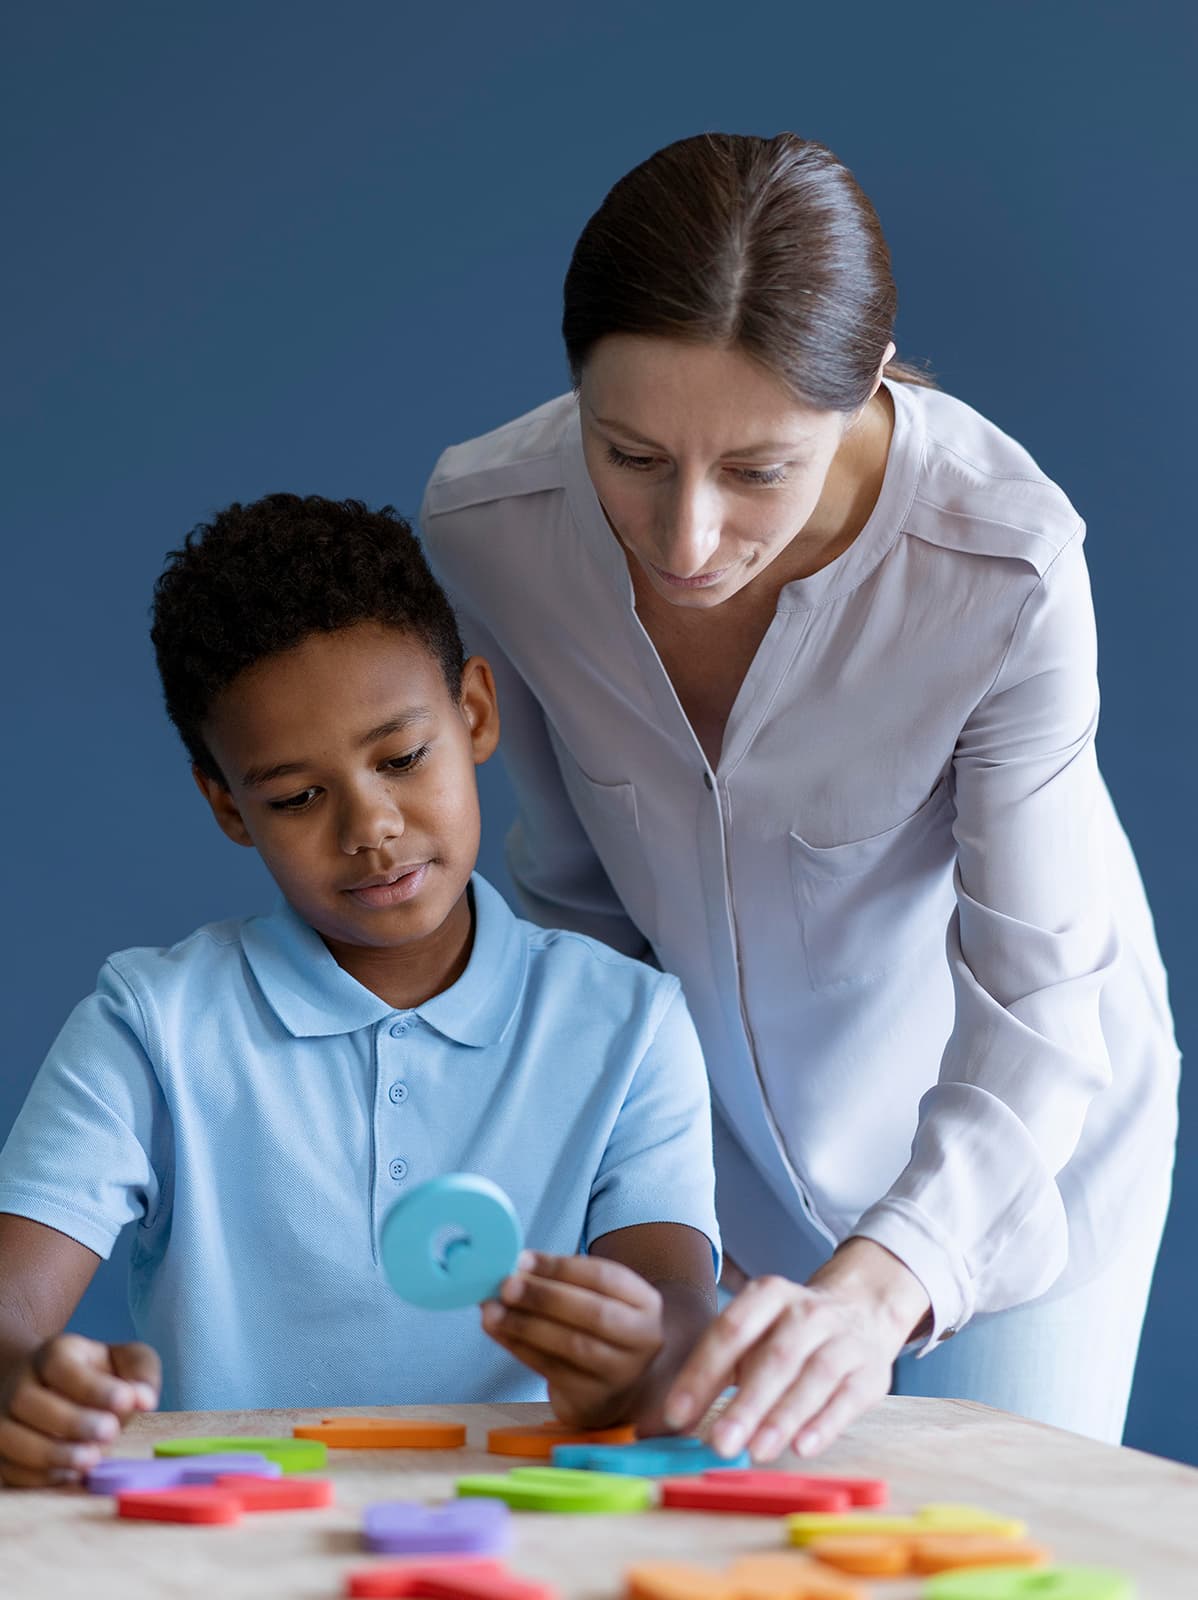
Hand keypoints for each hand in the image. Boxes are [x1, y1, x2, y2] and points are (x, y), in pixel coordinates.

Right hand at [0, 1334, 160, 1487]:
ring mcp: (3, 1419)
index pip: (60, 1364)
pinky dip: (38, 1476)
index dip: (91, 1385)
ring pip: (9, 1437)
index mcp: (53, 1354)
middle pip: (26, 1400)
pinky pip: (8, 1469)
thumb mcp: (126, 1362)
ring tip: (92, 1460)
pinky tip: (71, 1474)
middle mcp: (20, 1383)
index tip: (125, 1400)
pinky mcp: (1, 1453)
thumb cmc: (100, 1378)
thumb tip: (145, 1399)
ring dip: (51, 1453)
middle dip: (71, 1421)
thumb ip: (140, 1373)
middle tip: (110, 1433)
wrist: (59, 1393)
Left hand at [481, 1250, 664, 1427]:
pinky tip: (499, 1331)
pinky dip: (520, 1348)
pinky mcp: (594, 1399)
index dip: (561, 1267)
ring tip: (492, 1310)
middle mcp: (643, 1339)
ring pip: (572, 1345)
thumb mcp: (594, 1299)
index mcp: (645, 1303)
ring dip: (526, 1325)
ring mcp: (622, 1374)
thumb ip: (561, 1282)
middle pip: (593, 1313)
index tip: (522, 1259)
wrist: (616, 1387)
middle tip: (506, 1285)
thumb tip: (514, 1268)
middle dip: (544, 1297)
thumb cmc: (598, 1331)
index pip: (604, 1277)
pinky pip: (551, 1370)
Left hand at [663, 1239, 929, 1461]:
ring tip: (756, 1451)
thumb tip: (652, 1427)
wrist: (863, 1309)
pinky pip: (847, 1398)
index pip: (730, 1330)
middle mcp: (806, 1312)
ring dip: (783, 1416)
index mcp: (768, 1295)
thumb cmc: (788, 1333)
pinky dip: (825, 1424)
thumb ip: (706, 1378)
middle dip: (746, 1403)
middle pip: (774, 1357)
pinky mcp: (870, 1372)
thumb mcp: (750, 1339)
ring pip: (813, 1377)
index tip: (676, 1416)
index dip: (702, 1373)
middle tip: (718, 1443)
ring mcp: (842, 1340)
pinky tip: (801, 1447)